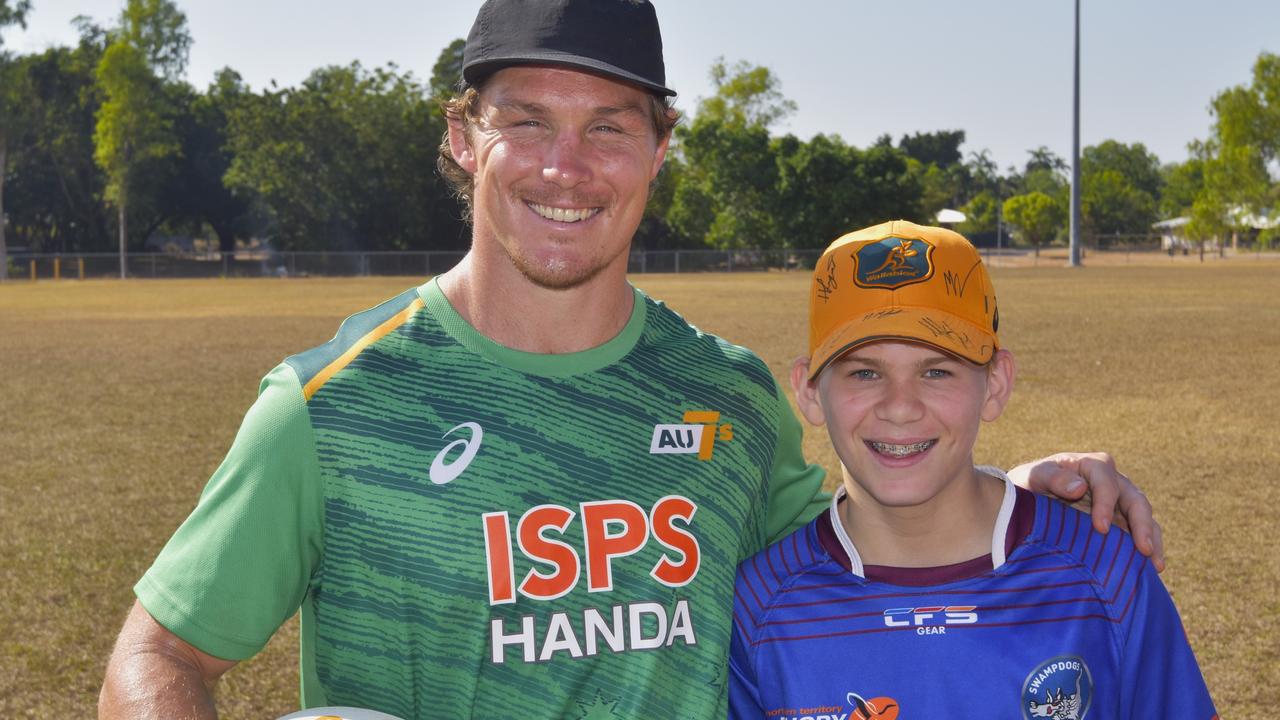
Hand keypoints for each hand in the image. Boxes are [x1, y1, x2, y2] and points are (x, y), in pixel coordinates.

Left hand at [1006, 452, 1164, 571]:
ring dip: (1152, 539)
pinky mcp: (1120, 523)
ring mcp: (1118, 503)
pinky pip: (1140, 534)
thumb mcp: (1033, 478)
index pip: (1106, 480)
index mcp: (1090, 466)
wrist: (1023, 504)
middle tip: (1143, 549)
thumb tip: (1080, 488)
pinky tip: (1152, 568)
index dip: (1106, 502)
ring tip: (1155, 564)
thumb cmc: (1028, 486)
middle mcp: (1110, 482)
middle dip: (1141, 523)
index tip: (1100, 528)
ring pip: (1143, 517)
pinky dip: (1149, 548)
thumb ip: (1051, 478)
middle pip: (1134, 498)